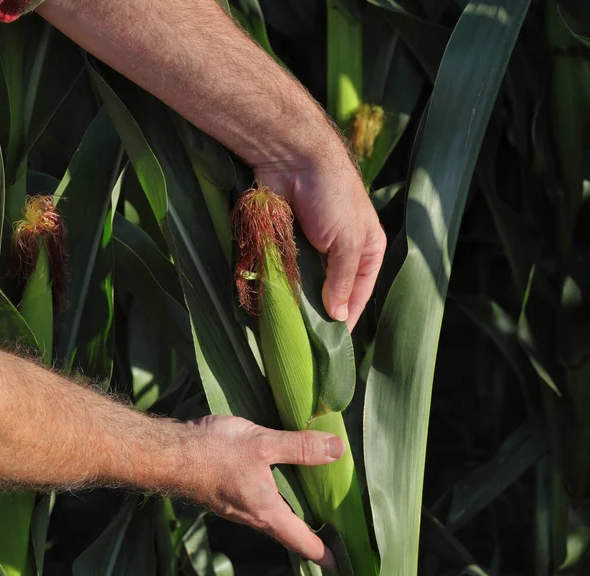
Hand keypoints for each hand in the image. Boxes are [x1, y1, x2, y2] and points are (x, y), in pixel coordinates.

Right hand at [180, 414, 344, 568]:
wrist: (167, 453)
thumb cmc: (214, 452)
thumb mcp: (262, 445)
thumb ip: (300, 448)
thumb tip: (338, 449)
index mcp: (266, 511)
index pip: (301, 540)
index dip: (323, 553)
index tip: (341, 567)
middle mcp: (252, 515)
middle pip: (287, 529)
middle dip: (310, 531)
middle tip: (334, 527)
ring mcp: (236, 505)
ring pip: (272, 513)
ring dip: (292, 511)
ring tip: (313, 500)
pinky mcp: (225, 491)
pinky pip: (258, 499)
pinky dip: (277, 494)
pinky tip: (281, 475)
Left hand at [255, 149, 385, 331]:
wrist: (293, 158)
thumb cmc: (333, 197)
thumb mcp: (349, 241)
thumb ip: (343, 280)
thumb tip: (337, 317)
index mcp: (368, 250)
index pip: (359, 294)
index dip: (348, 318)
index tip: (334, 345)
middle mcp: (342, 252)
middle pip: (333, 291)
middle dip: (323, 313)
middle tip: (309, 341)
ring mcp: (313, 248)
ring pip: (309, 285)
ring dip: (302, 302)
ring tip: (292, 327)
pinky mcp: (289, 243)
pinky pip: (288, 272)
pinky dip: (284, 286)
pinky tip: (278, 302)